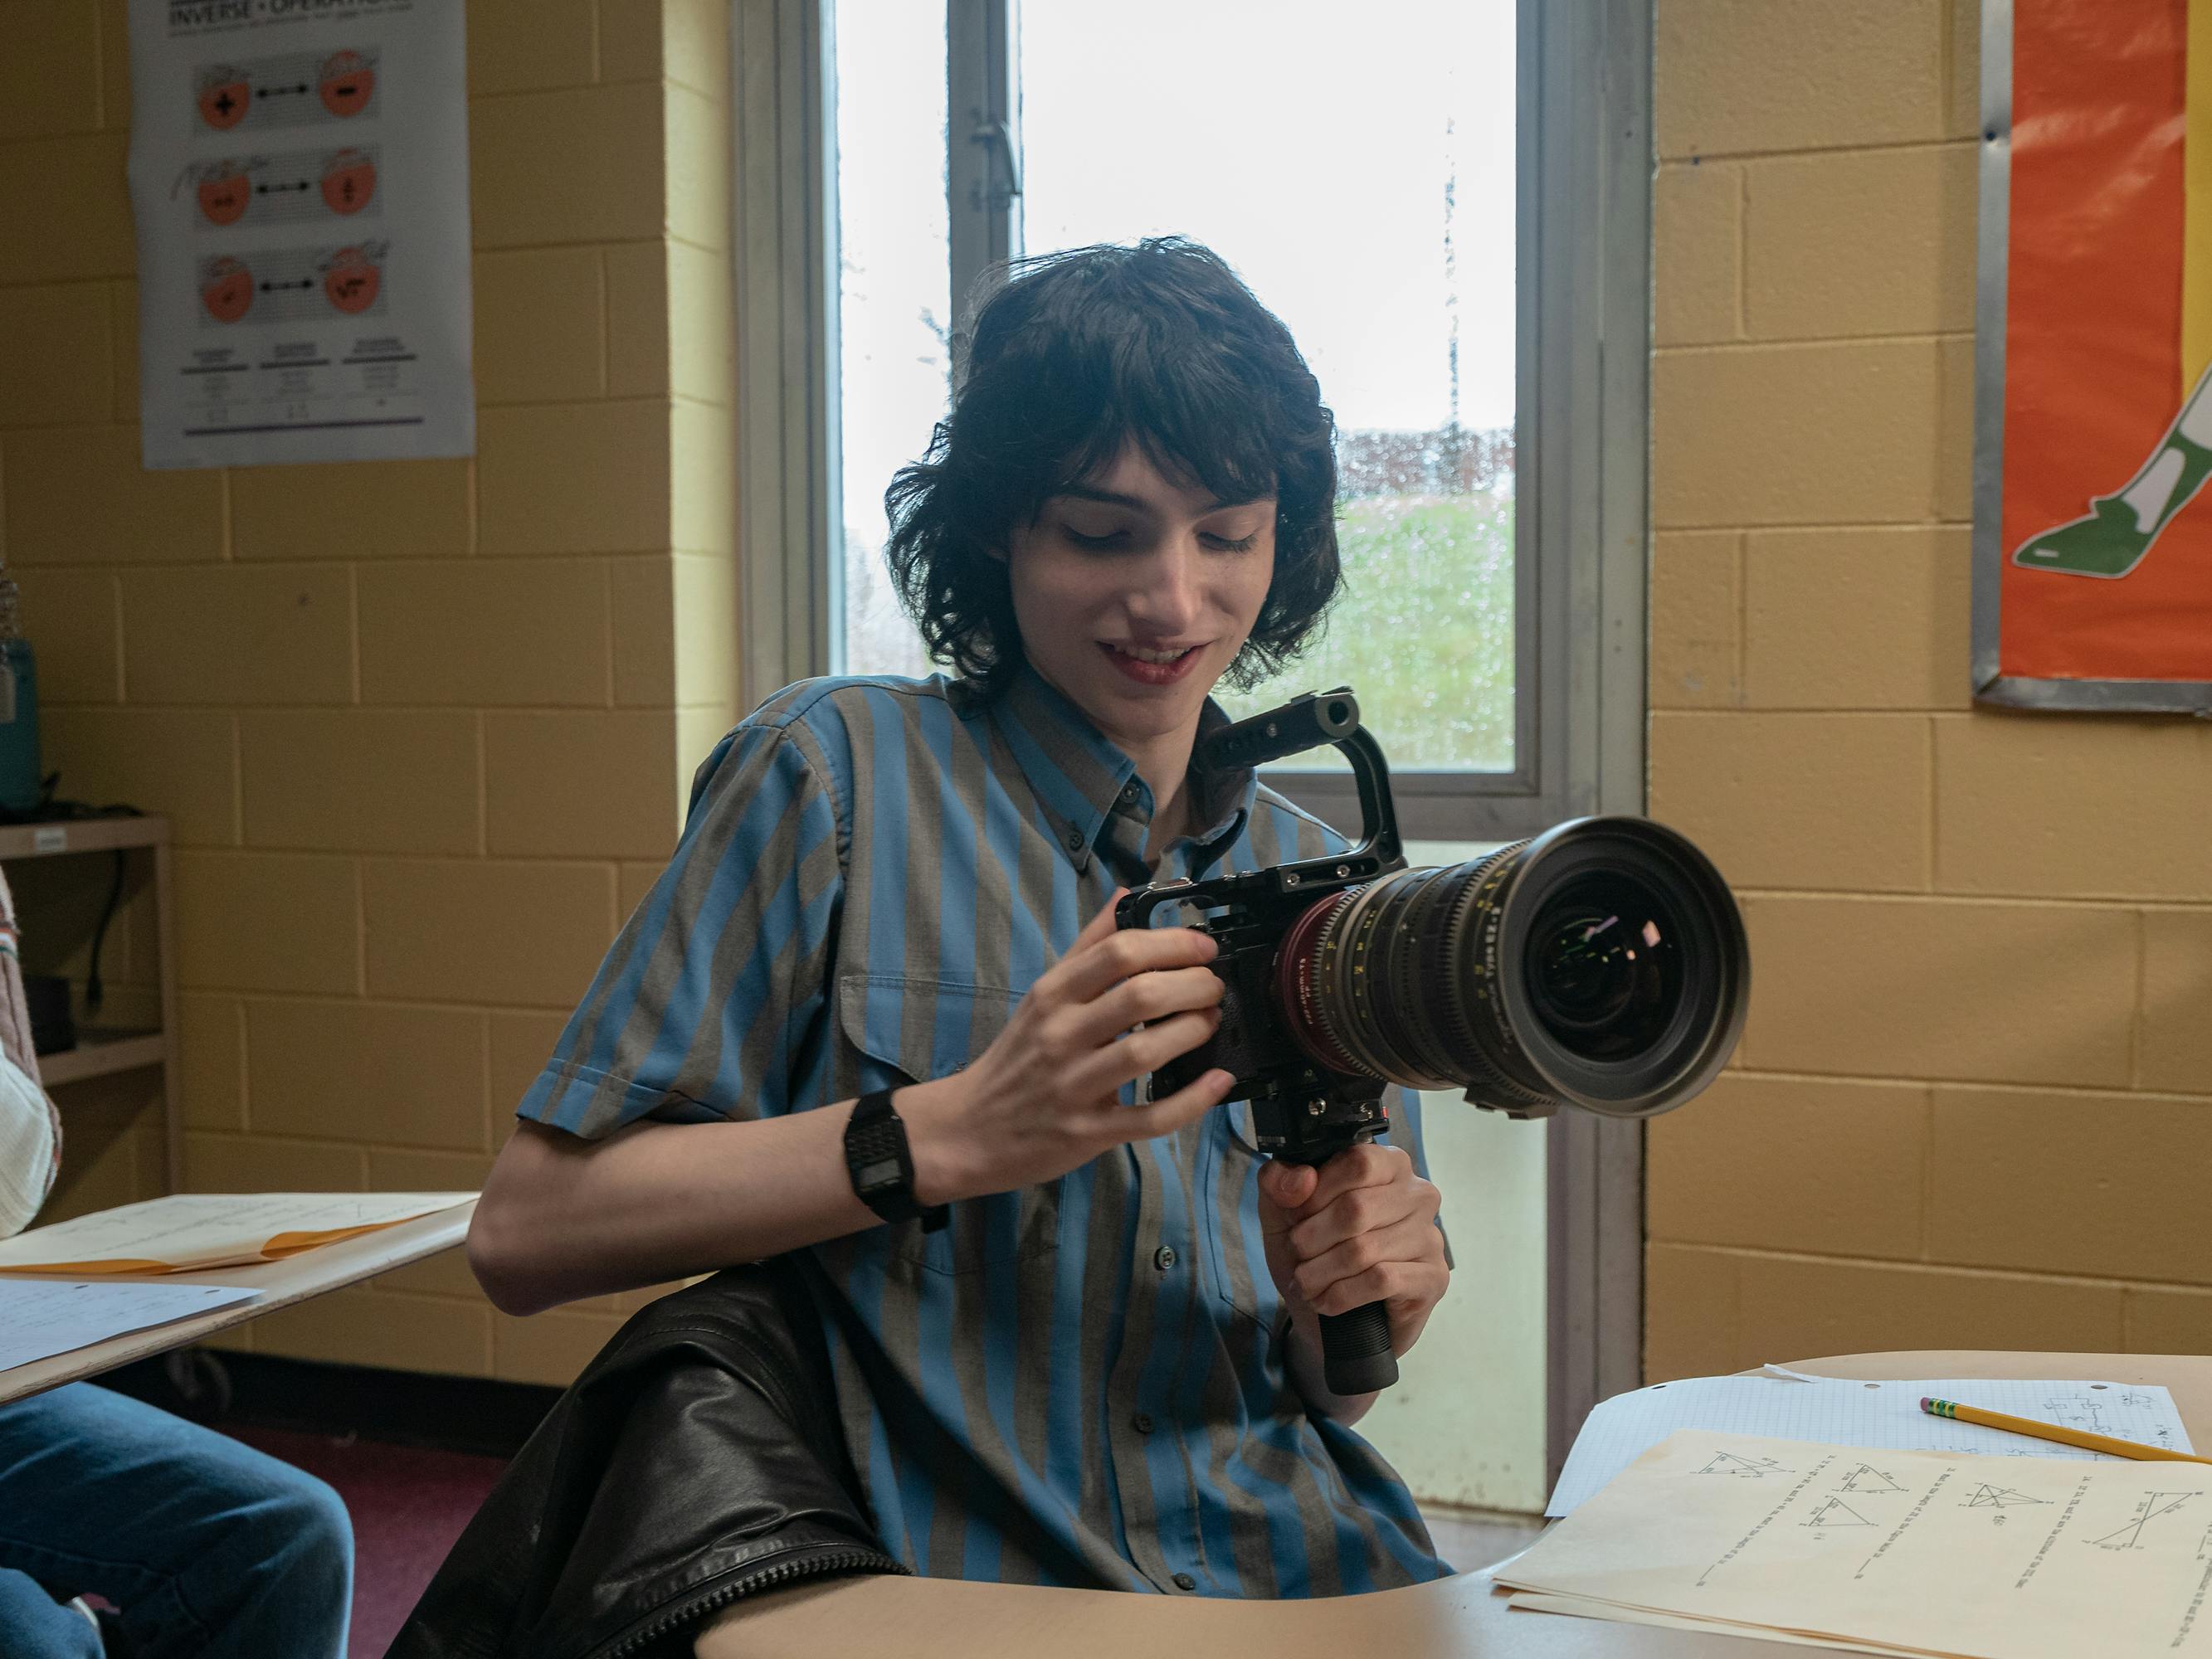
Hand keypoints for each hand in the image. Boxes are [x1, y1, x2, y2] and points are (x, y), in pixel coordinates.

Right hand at [903, 890, 1233, 1201]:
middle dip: (1192, 986)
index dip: (1171, 945)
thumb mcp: (1043, 995)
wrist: (969, 1130)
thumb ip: (1088, 946)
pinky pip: (1149, 1117)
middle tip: (1213, 987)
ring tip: (1211, 1021)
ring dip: (1193, 1031)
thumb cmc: (1015, 1059)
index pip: (1117, 953)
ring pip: (1145, 1051)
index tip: (1203, 948)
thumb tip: (1127, 895)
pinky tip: (1217, 1081)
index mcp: (1052, 996)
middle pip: (1139, 997)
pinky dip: (1191, 1100)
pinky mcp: (1088, 1131)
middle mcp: (1061, 1036)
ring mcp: (1074, 1086)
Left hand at [1256, 1143, 1448, 1376]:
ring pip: (1364, 1248)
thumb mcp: (1282, 1214)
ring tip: (1307, 1282)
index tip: (1296, 1216)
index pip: (1357, 1161)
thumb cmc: (1315, 1254)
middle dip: (1312, 1238)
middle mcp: (1418, 1194)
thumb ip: (1279, 1183)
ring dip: (1322, 1272)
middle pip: (1357, 1207)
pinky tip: (1327, 1300)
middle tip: (1298, 1255)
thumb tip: (1301, 1179)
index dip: (1317, 1192)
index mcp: (1387, 1165)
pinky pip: (1381, 1280)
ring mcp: (1430, 1237)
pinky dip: (1342, 1294)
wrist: (1330, 1320)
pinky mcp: (1433, 1278)